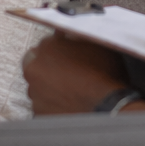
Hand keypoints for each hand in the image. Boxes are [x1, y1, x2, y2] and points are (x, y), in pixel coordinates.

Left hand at [22, 34, 144, 115]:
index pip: (45, 44)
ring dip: (50, 87)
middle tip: (66, 72)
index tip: (66, 54)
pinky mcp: (40, 115)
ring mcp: (35, 95)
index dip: (58, 49)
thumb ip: (78, 34)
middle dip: (48, 67)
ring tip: (70, 90)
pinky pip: (44, 107)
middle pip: (36, 65)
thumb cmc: (105, 75)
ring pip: (38, 87)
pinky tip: (69, 104)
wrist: (110, 108)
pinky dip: (53, 105)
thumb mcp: (96, 43)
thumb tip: (72, 31)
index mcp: (46, 49)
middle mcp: (34, 71)